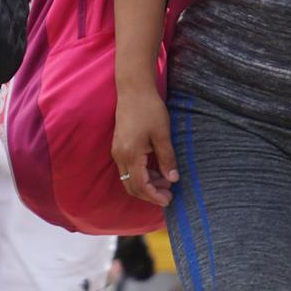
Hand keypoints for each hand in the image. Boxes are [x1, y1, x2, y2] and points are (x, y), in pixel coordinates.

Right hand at [110, 85, 177, 206]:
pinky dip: (141, 174)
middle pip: (131, 186)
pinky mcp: (119, 146)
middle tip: (169, 194)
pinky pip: (128, 169)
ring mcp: (117, 151)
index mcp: (131, 154)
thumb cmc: (149, 109)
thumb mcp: (162, 134)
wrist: (134, 89)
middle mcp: (120, 155)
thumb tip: (173, 179)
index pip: (141, 185)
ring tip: (166, 180)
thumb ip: (167, 158)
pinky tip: (156, 170)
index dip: (154, 196)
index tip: (169, 200)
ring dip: (146, 184)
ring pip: (129, 178)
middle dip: (150, 194)